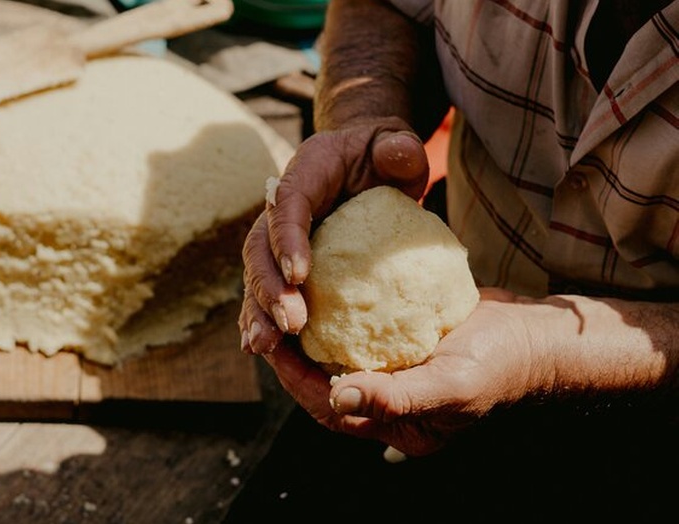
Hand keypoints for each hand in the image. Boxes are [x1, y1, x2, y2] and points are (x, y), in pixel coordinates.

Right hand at [239, 118, 429, 354]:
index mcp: (305, 172)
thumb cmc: (382, 155)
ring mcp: (277, 237)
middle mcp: (280, 207)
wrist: (364, 162)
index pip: (288, 203)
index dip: (287, 238)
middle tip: (289, 324)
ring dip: (258, 311)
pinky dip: (260, 318)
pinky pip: (265, 291)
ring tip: (264, 346)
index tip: (299, 275)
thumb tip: (399, 153)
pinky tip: (261, 349)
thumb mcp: (395, 145)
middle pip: (260, 246)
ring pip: (256, 274)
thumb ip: (399, 149)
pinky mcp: (282, 263)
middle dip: (269, 287)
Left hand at [261, 288, 543, 456]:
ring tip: (288, 306)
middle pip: (324, 385)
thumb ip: (396, 397)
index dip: (296, 380)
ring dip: (311, 337)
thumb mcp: (451, 385)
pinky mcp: (401, 344)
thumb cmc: (500, 367)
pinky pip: (360, 334)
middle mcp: (389, 402)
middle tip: (268, 323)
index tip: (273, 346)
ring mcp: (395, 372)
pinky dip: (339, 316)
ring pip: (338, 358)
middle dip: (294, 359)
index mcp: (394, 424)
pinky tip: (323, 288)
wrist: (537, 338)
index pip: (328, 408)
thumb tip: (338, 396)